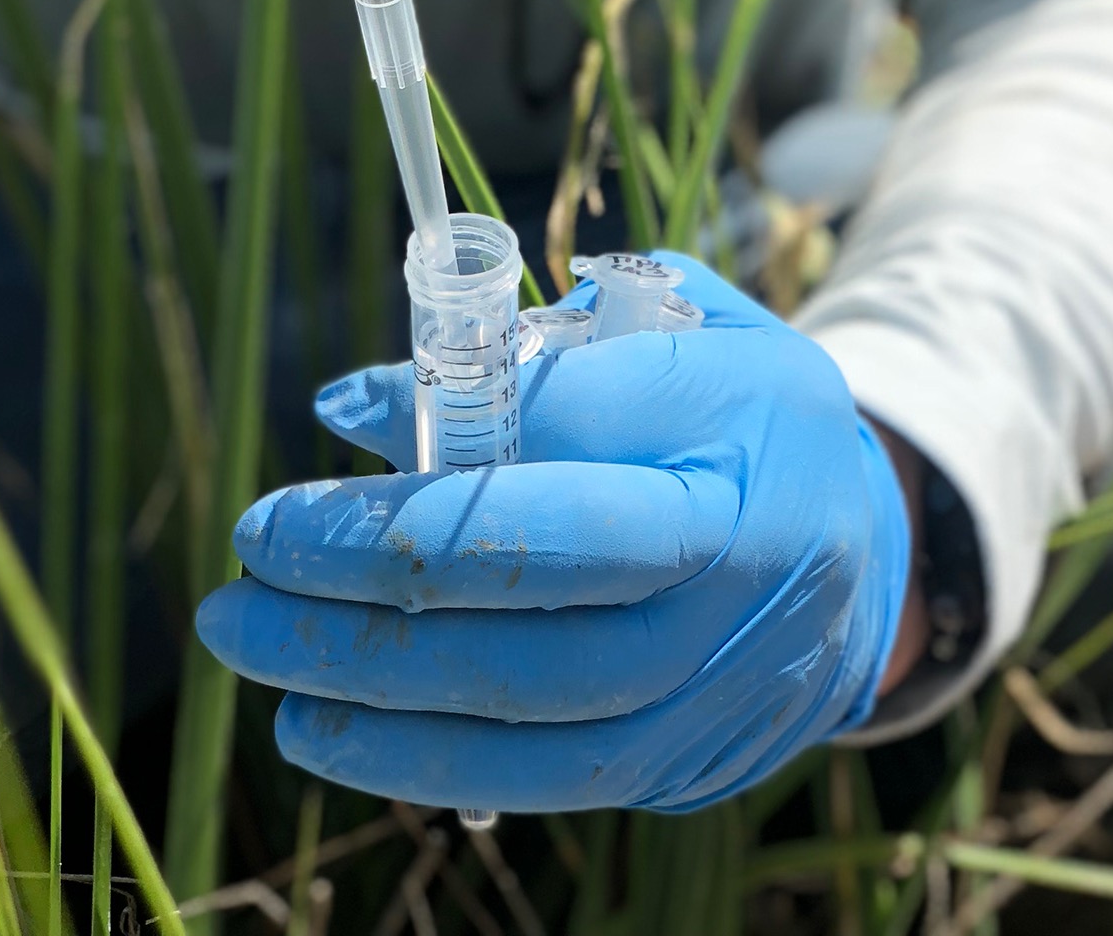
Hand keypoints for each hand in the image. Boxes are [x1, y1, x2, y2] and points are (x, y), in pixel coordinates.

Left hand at [198, 253, 911, 813]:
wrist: (863, 548)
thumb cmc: (736, 408)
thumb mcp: (669, 328)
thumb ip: (528, 357)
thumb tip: (352, 405)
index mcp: (738, 452)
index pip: (567, 465)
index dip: (432, 452)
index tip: (329, 423)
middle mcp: (734, 588)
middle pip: (526, 600)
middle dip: (365, 579)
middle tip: (249, 554)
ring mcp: (710, 696)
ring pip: (518, 711)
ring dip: (363, 683)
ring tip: (249, 641)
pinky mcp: (678, 769)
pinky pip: (535, 784)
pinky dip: (415, 763)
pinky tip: (319, 728)